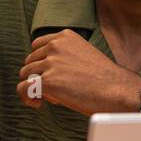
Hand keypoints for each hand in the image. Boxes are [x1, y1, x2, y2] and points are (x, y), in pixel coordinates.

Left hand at [16, 29, 140, 115]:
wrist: (117, 90)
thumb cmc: (104, 78)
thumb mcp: (83, 55)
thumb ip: (63, 56)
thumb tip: (42, 72)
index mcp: (64, 36)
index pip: (37, 46)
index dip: (41, 62)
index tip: (51, 74)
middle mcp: (55, 46)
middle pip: (29, 61)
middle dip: (39, 76)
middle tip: (56, 89)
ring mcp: (51, 63)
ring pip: (25, 75)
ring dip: (35, 87)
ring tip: (52, 97)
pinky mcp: (48, 82)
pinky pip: (23, 89)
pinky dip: (27, 98)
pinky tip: (38, 103)